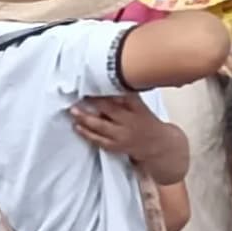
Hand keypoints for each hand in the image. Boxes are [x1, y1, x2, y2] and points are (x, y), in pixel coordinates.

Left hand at [72, 93, 188, 181]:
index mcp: (138, 109)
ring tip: (73, 111)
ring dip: (85, 118)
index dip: (108, 91)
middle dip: (94, 103)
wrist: (158, 145)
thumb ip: (126, 98)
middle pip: (110, 111)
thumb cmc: (146, 122)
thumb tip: (107, 86)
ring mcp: (122, 136)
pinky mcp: (116, 146)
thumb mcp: (141, 107)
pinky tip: (77, 126)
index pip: (124, 97)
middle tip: (80, 97)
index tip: (95, 84)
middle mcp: (130, 122)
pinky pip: (98, 140)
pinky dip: (86, 133)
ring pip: (101, 126)